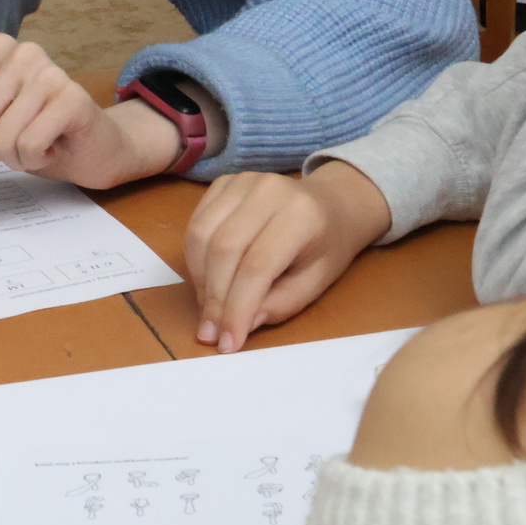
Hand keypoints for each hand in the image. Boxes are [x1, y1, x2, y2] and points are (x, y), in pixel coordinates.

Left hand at [0, 34, 182, 188]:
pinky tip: (52, 147)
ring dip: (14, 159)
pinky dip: (35, 160)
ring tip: (35, 148)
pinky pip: (27, 144)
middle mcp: (24, 51)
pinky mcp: (73, 98)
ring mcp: (50, 72)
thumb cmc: (39, 133)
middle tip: (14, 150)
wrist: (95, 149)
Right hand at [185, 162, 392, 352]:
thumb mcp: (314, 283)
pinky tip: (207, 281)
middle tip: (211, 332)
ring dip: (199, 281)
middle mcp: (269, 190)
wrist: (330, 204)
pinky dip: (195, 259)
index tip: (227, 343)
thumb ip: (278, 306)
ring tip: (210, 309)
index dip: (237, 308)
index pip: (257, 266)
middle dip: (213, 299)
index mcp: (301, 215)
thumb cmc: (325, 247)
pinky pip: (196, 224)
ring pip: (201, 236)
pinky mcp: (223, 182)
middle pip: (224, 250)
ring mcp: (242, 180)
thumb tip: (237, 325)